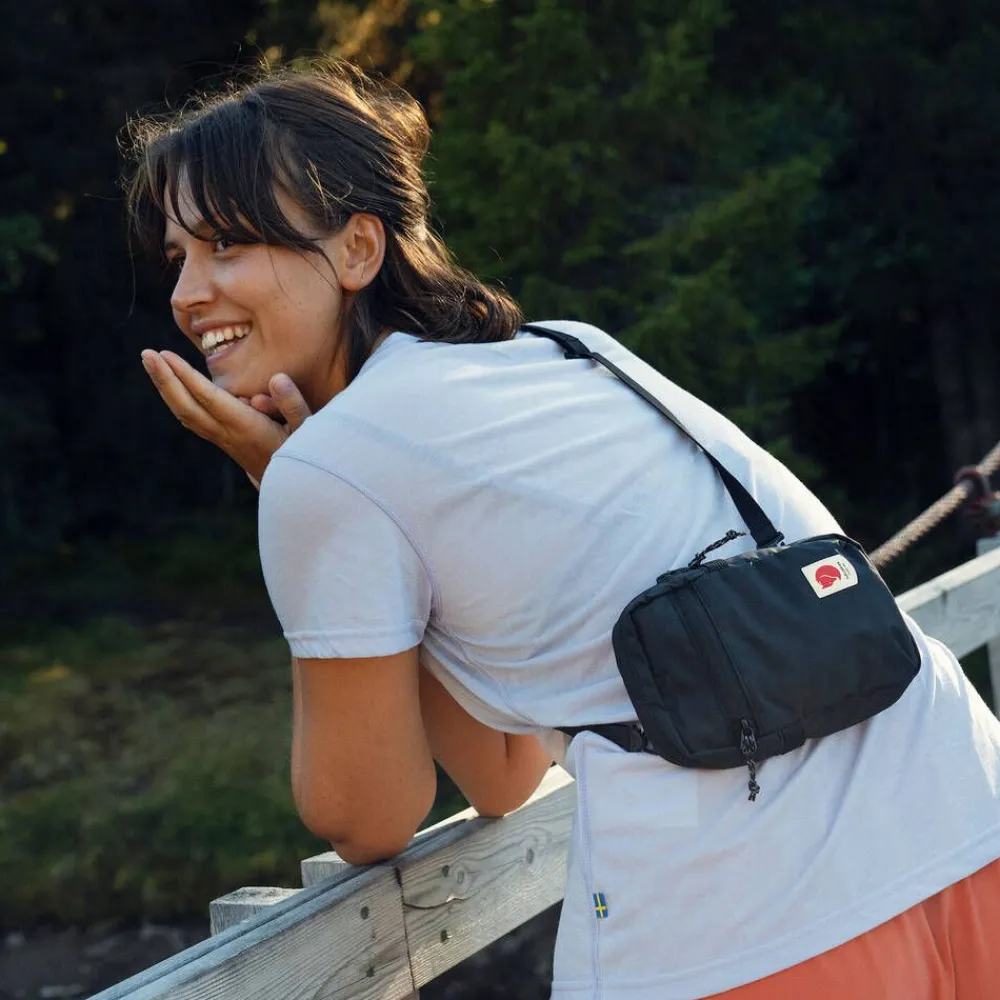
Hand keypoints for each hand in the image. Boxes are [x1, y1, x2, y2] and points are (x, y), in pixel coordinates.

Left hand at [140, 350, 311, 485]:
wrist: (296, 490)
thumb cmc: (305, 454)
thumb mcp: (307, 429)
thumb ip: (293, 404)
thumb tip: (276, 379)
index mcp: (247, 428)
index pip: (210, 399)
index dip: (186, 378)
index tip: (166, 356)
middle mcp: (228, 434)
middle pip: (188, 407)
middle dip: (165, 380)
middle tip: (146, 355)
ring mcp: (223, 440)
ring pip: (185, 415)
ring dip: (165, 389)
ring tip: (150, 363)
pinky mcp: (223, 441)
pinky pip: (192, 420)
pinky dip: (176, 401)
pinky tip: (169, 387)